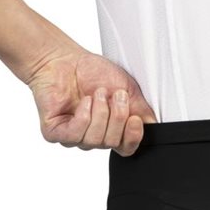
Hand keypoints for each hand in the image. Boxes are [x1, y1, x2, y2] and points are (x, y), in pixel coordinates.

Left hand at [25, 47, 157, 155]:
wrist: (64, 59)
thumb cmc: (92, 73)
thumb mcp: (127, 89)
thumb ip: (141, 110)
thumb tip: (154, 126)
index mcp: (111, 130)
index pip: (125, 149)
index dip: (132, 138)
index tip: (135, 119)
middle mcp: (94, 137)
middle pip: (112, 144)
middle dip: (116, 118)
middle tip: (115, 95)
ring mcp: (74, 137)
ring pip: (94, 140)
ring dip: (100, 113)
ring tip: (97, 93)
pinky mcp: (56, 133)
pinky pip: (75, 135)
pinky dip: (83, 116)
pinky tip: (84, 101)